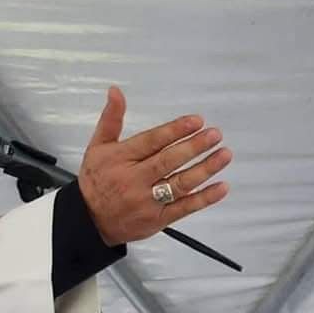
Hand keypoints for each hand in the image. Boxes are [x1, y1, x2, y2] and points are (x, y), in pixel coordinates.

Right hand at [78, 87, 230, 245]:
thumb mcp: (97, 147)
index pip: (151, 142)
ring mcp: (147, 201)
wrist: (90, 221)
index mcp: (120, 159)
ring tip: (223, 155)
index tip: (195, 121)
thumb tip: (116, 92)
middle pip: (167, 161)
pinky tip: (221, 187)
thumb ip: (111, 118)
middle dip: (193, 147)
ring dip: (204, 169)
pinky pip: (184, 208)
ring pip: (179, 184)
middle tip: (214, 135)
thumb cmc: (96, 181)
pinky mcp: (158, 218)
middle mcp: (133, 180)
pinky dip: (204, 198)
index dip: (174, 130)